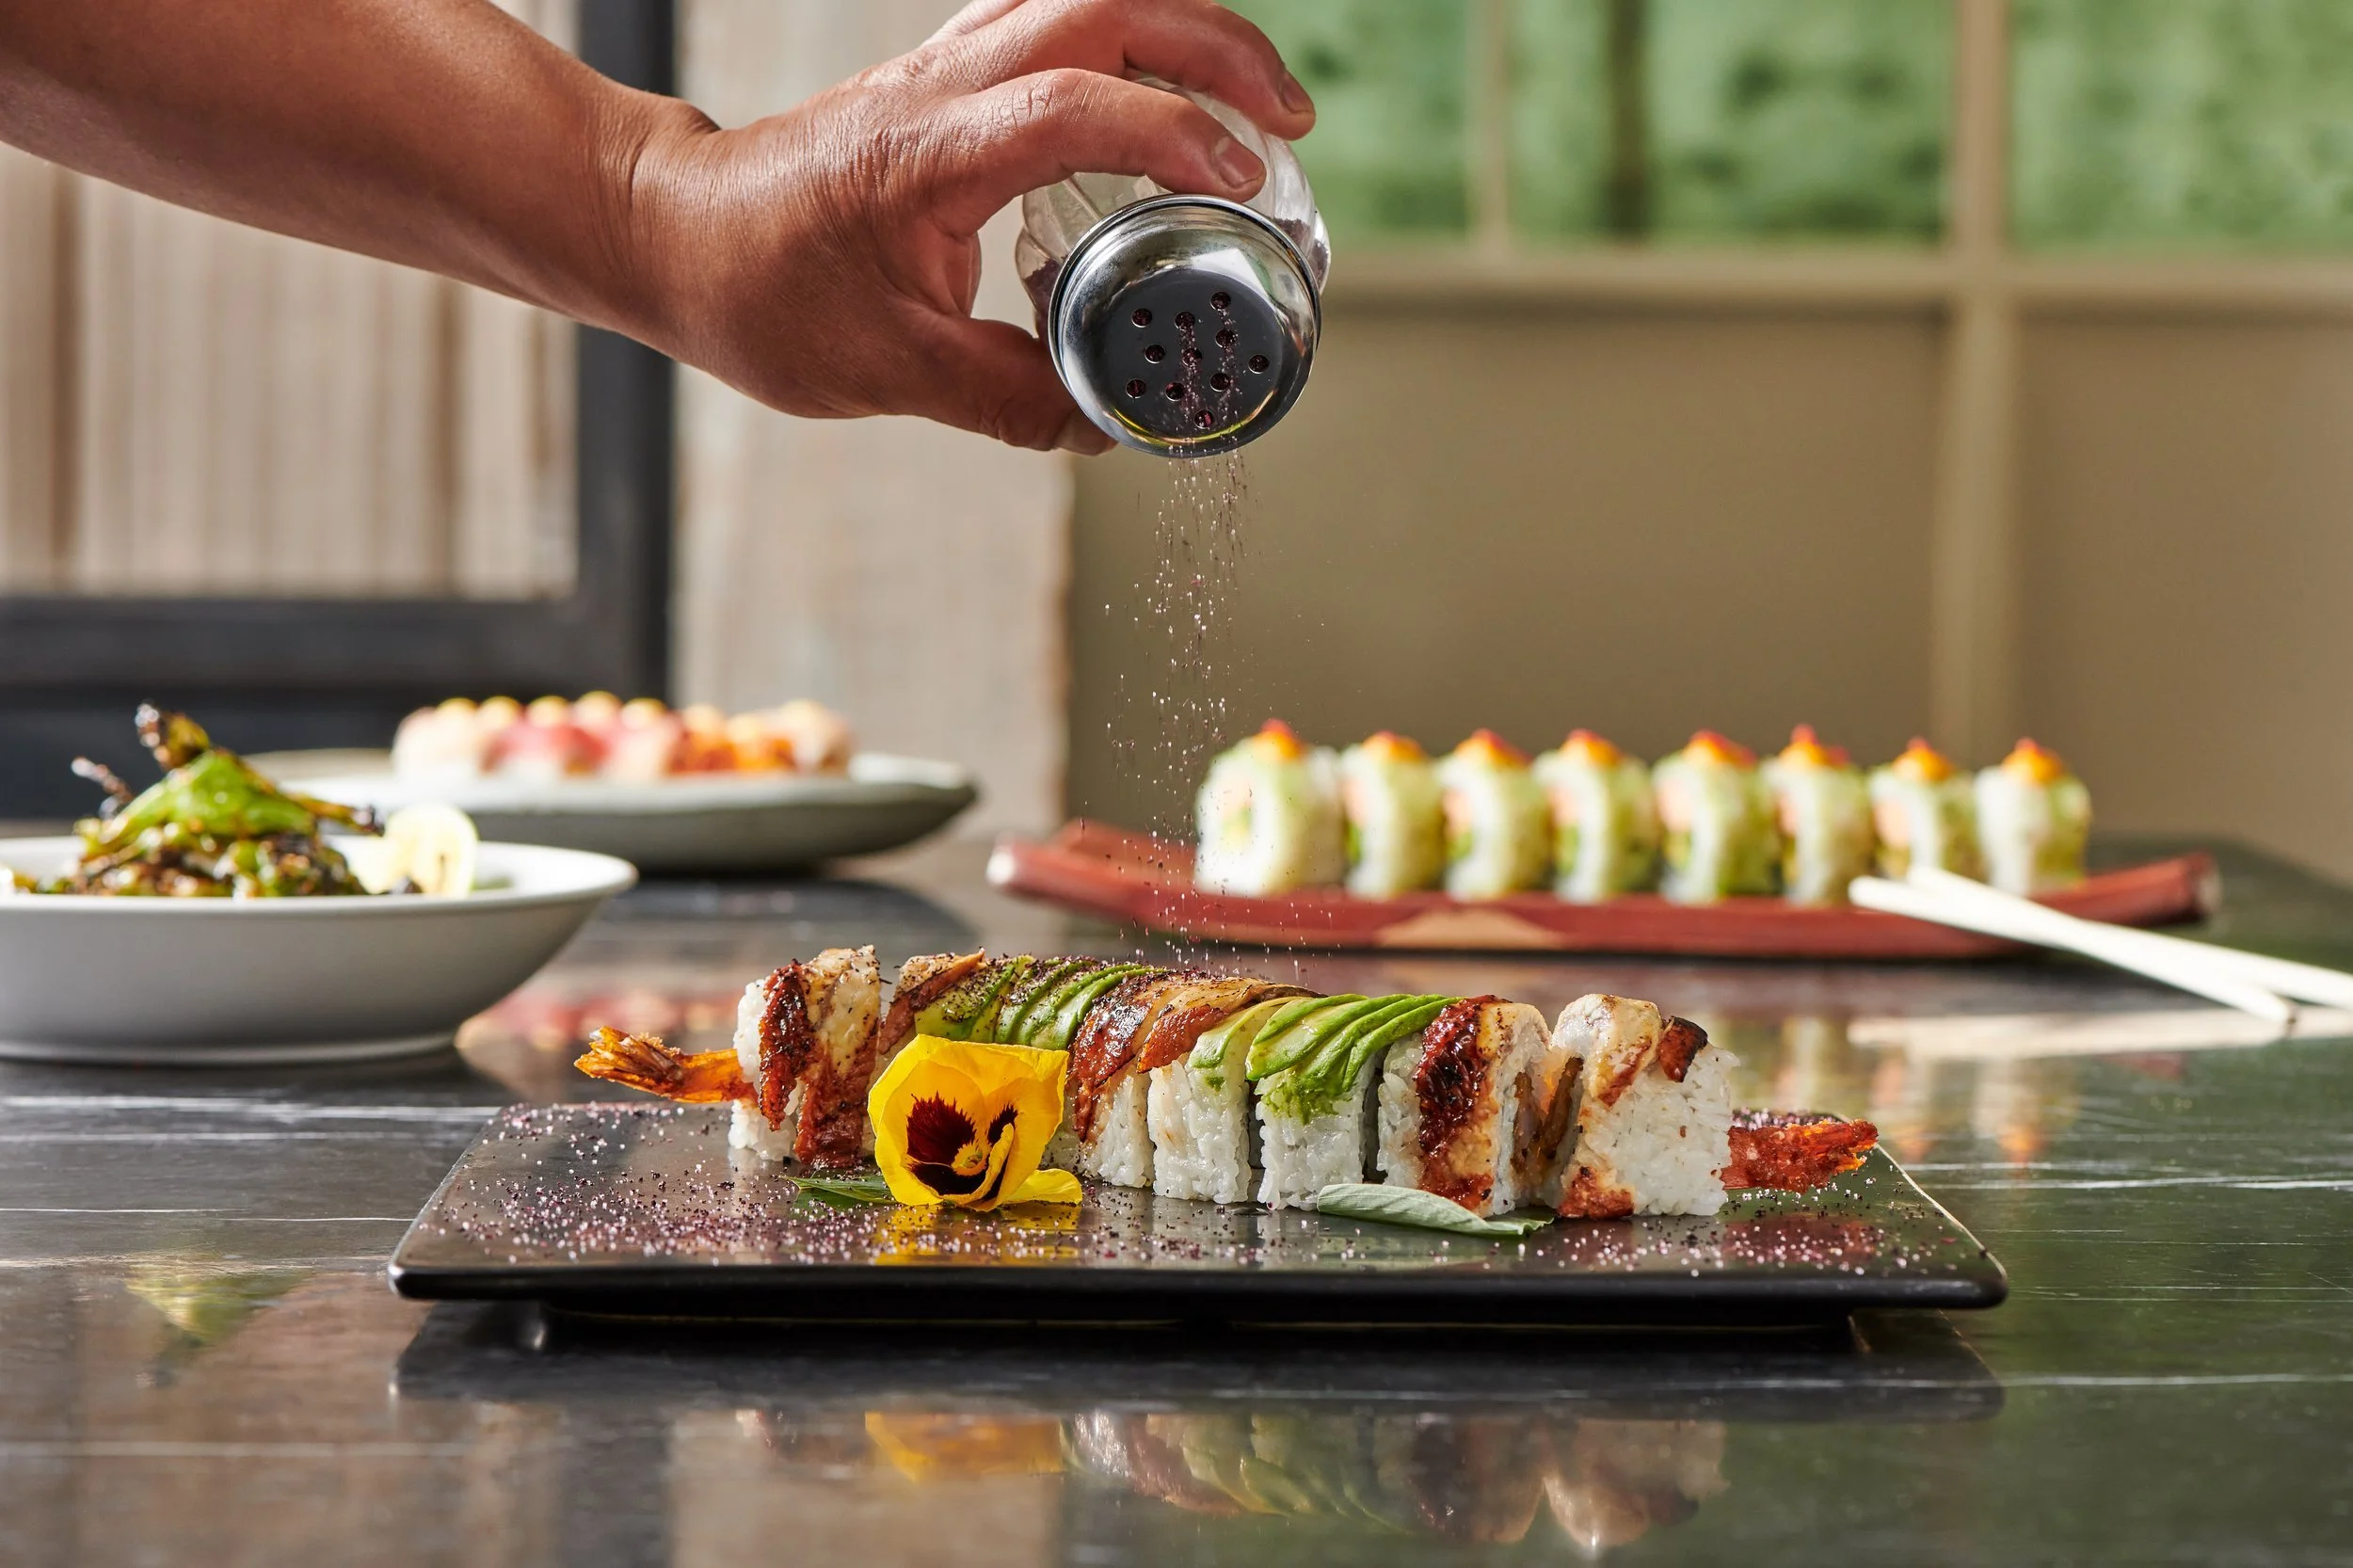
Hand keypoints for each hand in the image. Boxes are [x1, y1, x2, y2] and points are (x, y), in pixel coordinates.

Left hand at [621, 0, 1313, 453]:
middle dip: (1217, 47)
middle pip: (1106, 4)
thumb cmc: (756, 290)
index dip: (1174, 134)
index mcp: (930, 152)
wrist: (672, 233)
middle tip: (1288, 118)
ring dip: (1184, 32)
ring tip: (1256, 101)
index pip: (1077, 105)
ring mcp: (945, 68)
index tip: (1242, 182)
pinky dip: (1134, 45)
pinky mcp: (946, 78)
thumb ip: (1008, 399)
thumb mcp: (885, 371)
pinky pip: (1057, 24)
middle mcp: (945, 86)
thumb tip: (1104, 426)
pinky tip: (1170, 97)